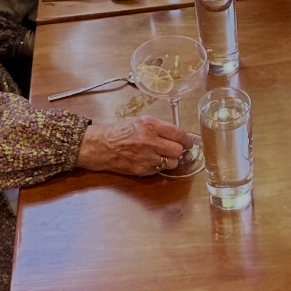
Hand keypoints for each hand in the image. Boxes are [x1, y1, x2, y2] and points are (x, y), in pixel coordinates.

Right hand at [76, 118, 190, 176]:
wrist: (102, 146)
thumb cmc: (120, 132)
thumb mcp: (140, 121)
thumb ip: (159, 126)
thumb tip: (177, 134)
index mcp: (150, 125)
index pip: (178, 134)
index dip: (187, 140)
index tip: (188, 142)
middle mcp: (150, 140)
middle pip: (178, 150)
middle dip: (179, 150)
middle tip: (175, 150)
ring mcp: (146, 156)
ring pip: (172, 162)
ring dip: (170, 160)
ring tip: (162, 156)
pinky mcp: (143, 169)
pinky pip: (160, 170)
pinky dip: (159, 166)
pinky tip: (151, 161)